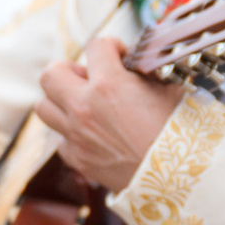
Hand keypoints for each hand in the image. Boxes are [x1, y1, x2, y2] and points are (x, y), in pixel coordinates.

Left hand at [34, 36, 183, 190]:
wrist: (180, 178)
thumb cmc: (180, 133)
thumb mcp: (170, 91)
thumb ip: (149, 72)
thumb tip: (141, 63)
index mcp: (108, 84)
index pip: (96, 45)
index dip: (111, 46)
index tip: (121, 55)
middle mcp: (84, 108)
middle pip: (51, 74)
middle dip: (68, 71)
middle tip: (89, 78)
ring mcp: (77, 136)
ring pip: (44, 107)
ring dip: (61, 101)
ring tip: (83, 105)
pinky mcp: (78, 160)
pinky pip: (61, 141)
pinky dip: (71, 135)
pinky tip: (91, 134)